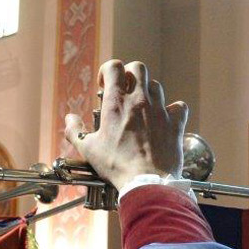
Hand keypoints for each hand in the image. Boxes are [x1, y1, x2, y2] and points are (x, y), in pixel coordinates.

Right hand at [64, 60, 187, 189]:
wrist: (146, 181)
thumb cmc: (116, 165)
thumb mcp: (88, 149)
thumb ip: (75, 131)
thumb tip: (69, 119)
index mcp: (116, 103)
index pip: (113, 67)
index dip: (107, 71)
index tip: (103, 85)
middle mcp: (139, 101)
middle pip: (138, 68)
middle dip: (129, 74)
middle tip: (124, 89)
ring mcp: (160, 110)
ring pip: (157, 85)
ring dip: (148, 91)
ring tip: (141, 106)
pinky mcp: (175, 124)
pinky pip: (179, 106)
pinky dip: (173, 109)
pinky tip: (166, 118)